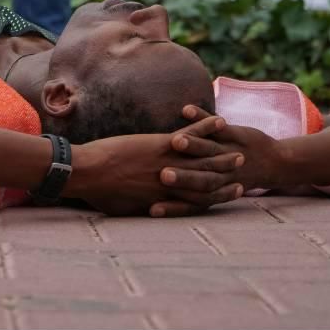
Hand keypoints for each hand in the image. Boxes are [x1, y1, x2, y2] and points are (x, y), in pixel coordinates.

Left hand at [67, 114, 243, 216]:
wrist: (85, 172)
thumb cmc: (97, 192)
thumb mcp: (124, 207)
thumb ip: (141, 206)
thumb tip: (146, 208)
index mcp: (164, 198)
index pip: (198, 200)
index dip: (218, 196)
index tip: (232, 192)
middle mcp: (172, 182)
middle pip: (208, 180)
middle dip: (226, 176)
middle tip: (243, 171)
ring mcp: (170, 162)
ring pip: (204, 159)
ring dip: (223, 155)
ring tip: (240, 152)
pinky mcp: (162, 144)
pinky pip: (191, 134)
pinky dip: (206, 127)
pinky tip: (220, 121)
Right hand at [156, 106, 285, 210]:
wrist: (275, 165)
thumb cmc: (238, 178)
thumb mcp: (209, 191)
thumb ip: (187, 198)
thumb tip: (159, 209)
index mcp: (208, 190)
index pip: (186, 202)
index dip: (170, 207)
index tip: (152, 210)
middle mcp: (219, 174)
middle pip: (196, 177)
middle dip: (180, 176)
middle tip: (162, 175)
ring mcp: (227, 153)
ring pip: (206, 150)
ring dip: (192, 145)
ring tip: (177, 142)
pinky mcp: (234, 136)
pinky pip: (216, 127)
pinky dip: (202, 118)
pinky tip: (186, 110)